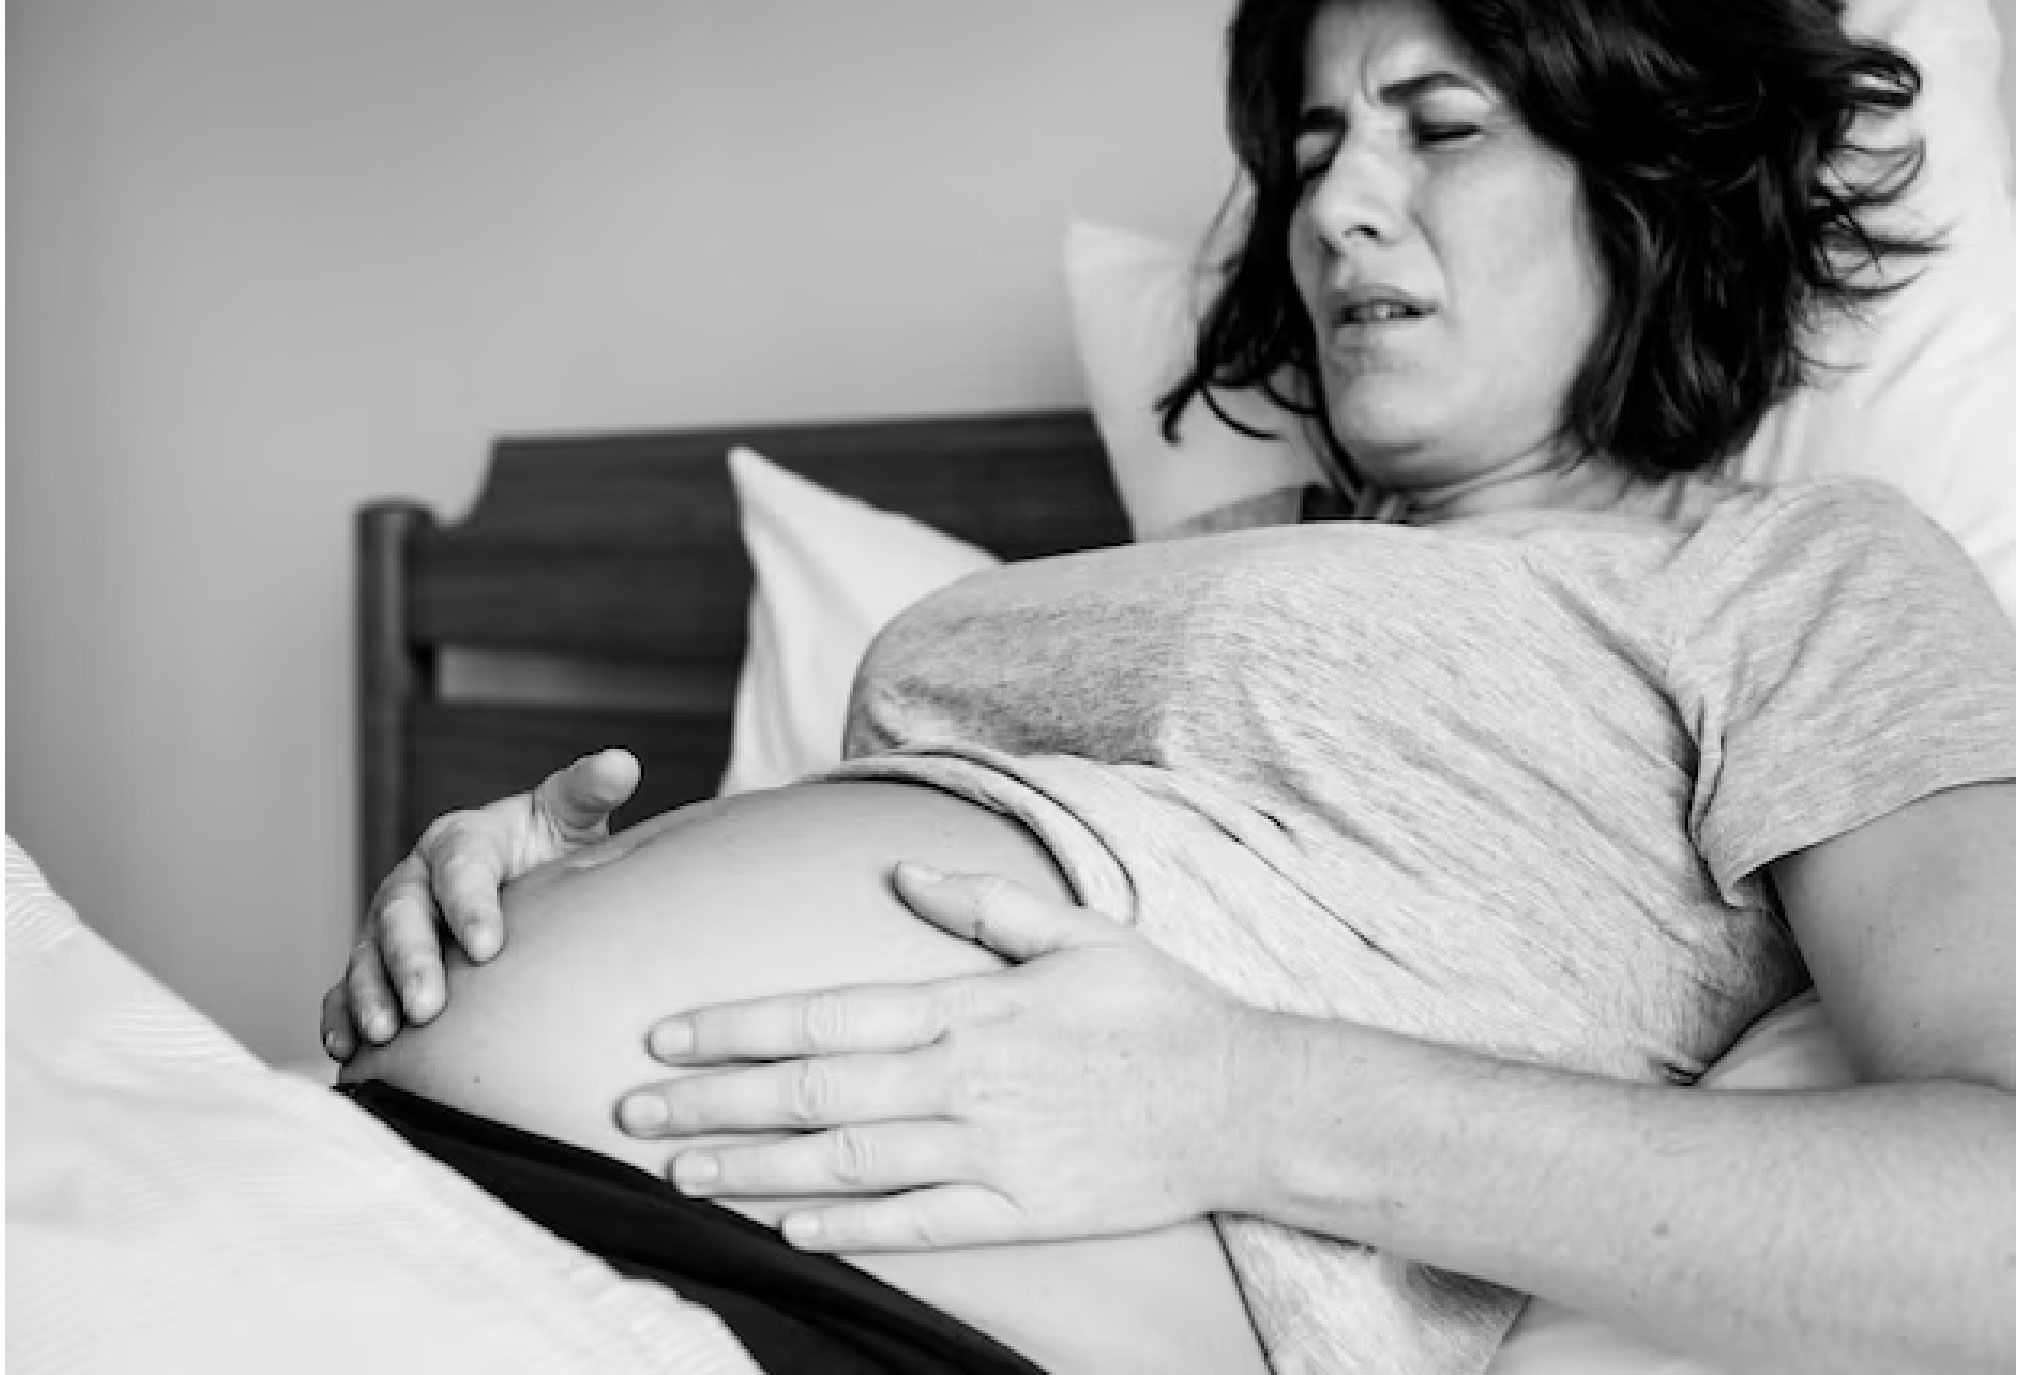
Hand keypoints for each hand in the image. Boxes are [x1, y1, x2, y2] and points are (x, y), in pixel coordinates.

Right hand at [321, 748, 639, 1060]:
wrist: (527, 880)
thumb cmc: (547, 848)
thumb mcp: (569, 818)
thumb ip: (588, 792)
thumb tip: (622, 763)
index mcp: (463, 840)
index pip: (461, 867)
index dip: (469, 905)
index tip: (487, 947)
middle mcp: (417, 880)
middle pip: (402, 915)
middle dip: (411, 960)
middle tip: (427, 1005)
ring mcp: (389, 924)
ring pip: (368, 954)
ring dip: (371, 993)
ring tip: (385, 1031)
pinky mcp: (376, 963)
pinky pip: (346, 987)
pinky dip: (342, 1015)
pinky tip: (348, 1047)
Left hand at [615, 863, 1279, 1251]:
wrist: (1247, 1101)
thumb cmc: (1160, 1011)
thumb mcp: (1079, 934)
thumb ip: (983, 906)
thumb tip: (901, 873)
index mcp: (970, 1009)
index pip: (825, 1016)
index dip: (736, 1027)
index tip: (663, 1036)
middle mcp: (965, 1082)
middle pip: (813, 1094)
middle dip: (713, 1104)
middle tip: (631, 1115)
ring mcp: (990, 1153)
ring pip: (847, 1165)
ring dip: (754, 1169)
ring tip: (679, 1176)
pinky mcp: (1021, 1213)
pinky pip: (919, 1226)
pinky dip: (849, 1230)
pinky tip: (785, 1230)